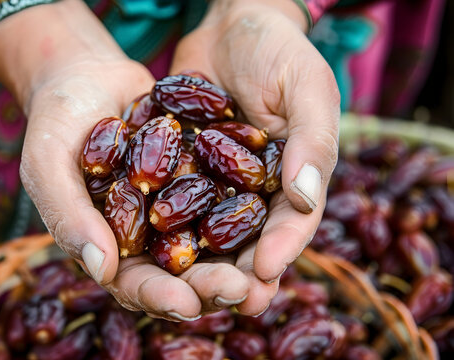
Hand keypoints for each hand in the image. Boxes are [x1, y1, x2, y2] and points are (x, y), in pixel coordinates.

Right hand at [0, 0, 249, 320]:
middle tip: (241, 291)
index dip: (159, 297)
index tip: (187, 304)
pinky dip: (247, 208)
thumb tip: (100, 269)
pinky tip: (274, 214)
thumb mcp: (48, 165)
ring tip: (265, 269)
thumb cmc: (56, 122)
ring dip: (238, 258)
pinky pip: (225, 195)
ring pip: (210, 242)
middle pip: (181, 272)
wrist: (87, 76)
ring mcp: (176, 206)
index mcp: (108, 244)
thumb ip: (67, 216)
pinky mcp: (199, 176)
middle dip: (209, 285)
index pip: (133, 282)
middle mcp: (147, 234)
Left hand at [170, 0, 339, 314]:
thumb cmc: (281, 52)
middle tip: (220, 299)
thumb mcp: (308, 90)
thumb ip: (312, 144)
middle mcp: (256, 191)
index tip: (261, 272)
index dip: (281, 250)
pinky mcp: (183, 168)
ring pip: (205, 231)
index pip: (293, 224)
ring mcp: (217, 182)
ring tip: (180, 290)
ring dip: (194, 262)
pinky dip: (159, 223)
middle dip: (234, 273)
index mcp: (295, 180)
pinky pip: (171, 199)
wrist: (231, 25)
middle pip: (247, 241)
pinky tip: (142, 244)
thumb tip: (308, 200)